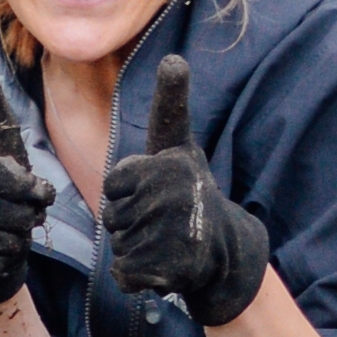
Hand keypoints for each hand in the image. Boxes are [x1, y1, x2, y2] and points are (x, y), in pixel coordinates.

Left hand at [103, 55, 268, 325]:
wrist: (225, 250)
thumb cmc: (189, 191)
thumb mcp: (179, 144)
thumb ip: (171, 104)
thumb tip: (174, 59)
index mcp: (170, 161)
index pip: (114, 182)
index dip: (126, 190)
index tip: (160, 178)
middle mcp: (173, 192)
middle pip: (111, 216)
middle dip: (128, 223)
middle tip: (163, 221)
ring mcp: (171, 231)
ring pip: (118, 246)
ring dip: (134, 249)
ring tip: (166, 241)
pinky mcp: (170, 268)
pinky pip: (124, 275)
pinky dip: (136, 277)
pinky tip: (163, 265)